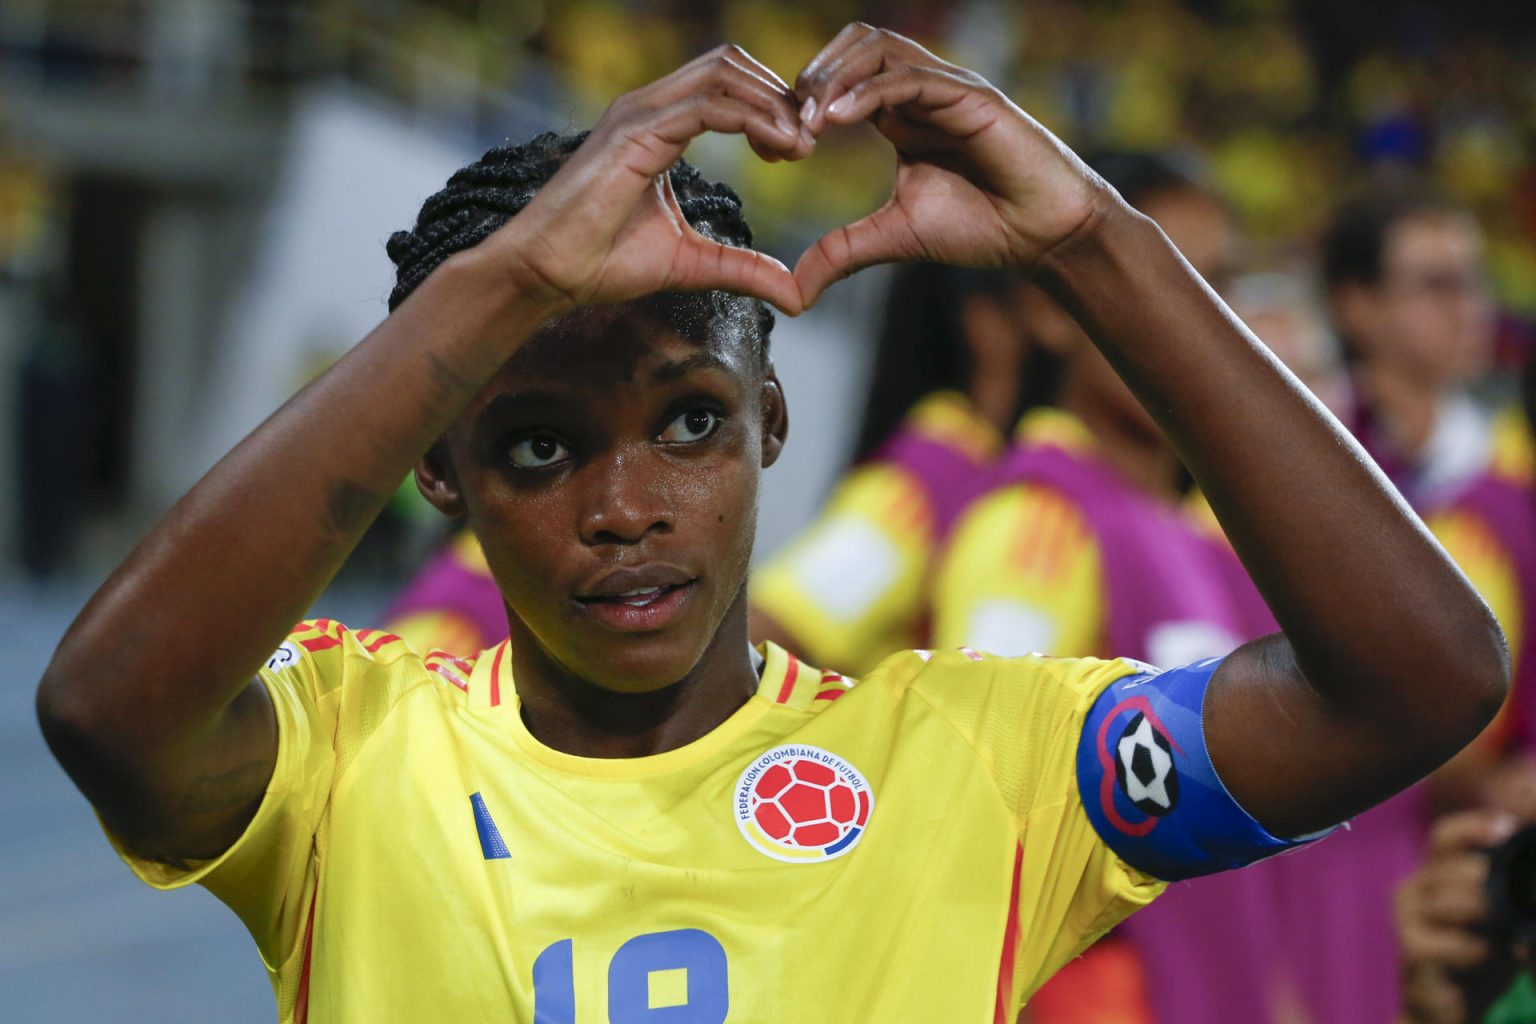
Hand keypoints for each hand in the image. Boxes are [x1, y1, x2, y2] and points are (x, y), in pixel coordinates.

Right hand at [488, 45, 811, 316]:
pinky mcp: (636, 133)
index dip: (772, 106)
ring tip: (800, 146)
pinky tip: (780, 150)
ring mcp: (638, 113)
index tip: (799, 149)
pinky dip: (753, 120)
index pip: (726, 85)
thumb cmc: (601, 263)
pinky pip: (709, 106)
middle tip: (808, 142)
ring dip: (772, 103)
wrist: (547, 274)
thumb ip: (743, 269)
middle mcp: (647, 106)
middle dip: (779, 95)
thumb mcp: (692, 264)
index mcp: (658, 124)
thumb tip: (796, 297)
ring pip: (723, 74)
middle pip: (730, 63)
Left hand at [792, 23, 1108, 304]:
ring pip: (877, 47)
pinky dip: (867, 92)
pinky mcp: (970, 96)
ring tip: (806, 121)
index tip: (773, 148)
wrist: (1043, 236)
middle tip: (783, 126)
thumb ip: (842, 252)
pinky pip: (909, 78)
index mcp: (899, 113)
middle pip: (853, 44)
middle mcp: (920, 90)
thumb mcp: (893, 238)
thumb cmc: (981, 227)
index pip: (839, 78)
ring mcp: (945, 87)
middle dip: (811, 76)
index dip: (799, 103)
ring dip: (833, 77)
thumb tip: (794, 292)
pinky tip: (835, 121)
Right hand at [1397, 809, 1519, 1023]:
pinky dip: (1475, 953)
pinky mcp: (1411, 957)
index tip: (1507, 829)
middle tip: (1506, 905)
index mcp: (1433, 875)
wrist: (1451, 1009)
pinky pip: (1446, 946)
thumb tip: (1530, 860)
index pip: (1445, 836)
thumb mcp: (1498, 918)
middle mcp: (1413, 892)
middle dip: (1485, 881)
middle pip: (1448, 869)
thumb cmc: (1479, 956)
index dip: (1473, 828)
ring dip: (1484, 918)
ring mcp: (1406, 924)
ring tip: (1500, 939)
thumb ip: (1506, 890)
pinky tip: (1484, 958)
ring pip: (1446, 904)